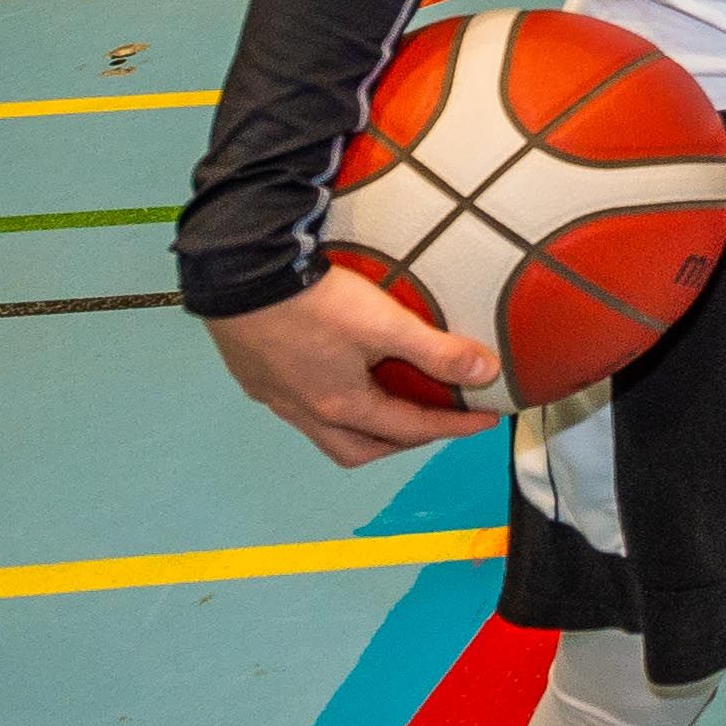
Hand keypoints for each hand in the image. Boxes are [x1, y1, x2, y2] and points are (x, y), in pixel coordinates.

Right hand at [205, 265, 498, 464]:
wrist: (238, 275)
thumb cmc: (313, 302)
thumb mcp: (383, 323)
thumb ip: (436, 350)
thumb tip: (487, 372)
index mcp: (340, 406)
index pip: (410, 429)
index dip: (454, 426)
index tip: (487, 418)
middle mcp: (304, 411)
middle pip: (360, 449)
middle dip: (401, 442)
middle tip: (433, 421)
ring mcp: (275, 396)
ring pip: (325, 432)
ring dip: (361, 428)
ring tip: (386, 403)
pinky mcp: (254, 376)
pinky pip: (297, 407)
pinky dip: (327, 404)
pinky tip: (333, 377)